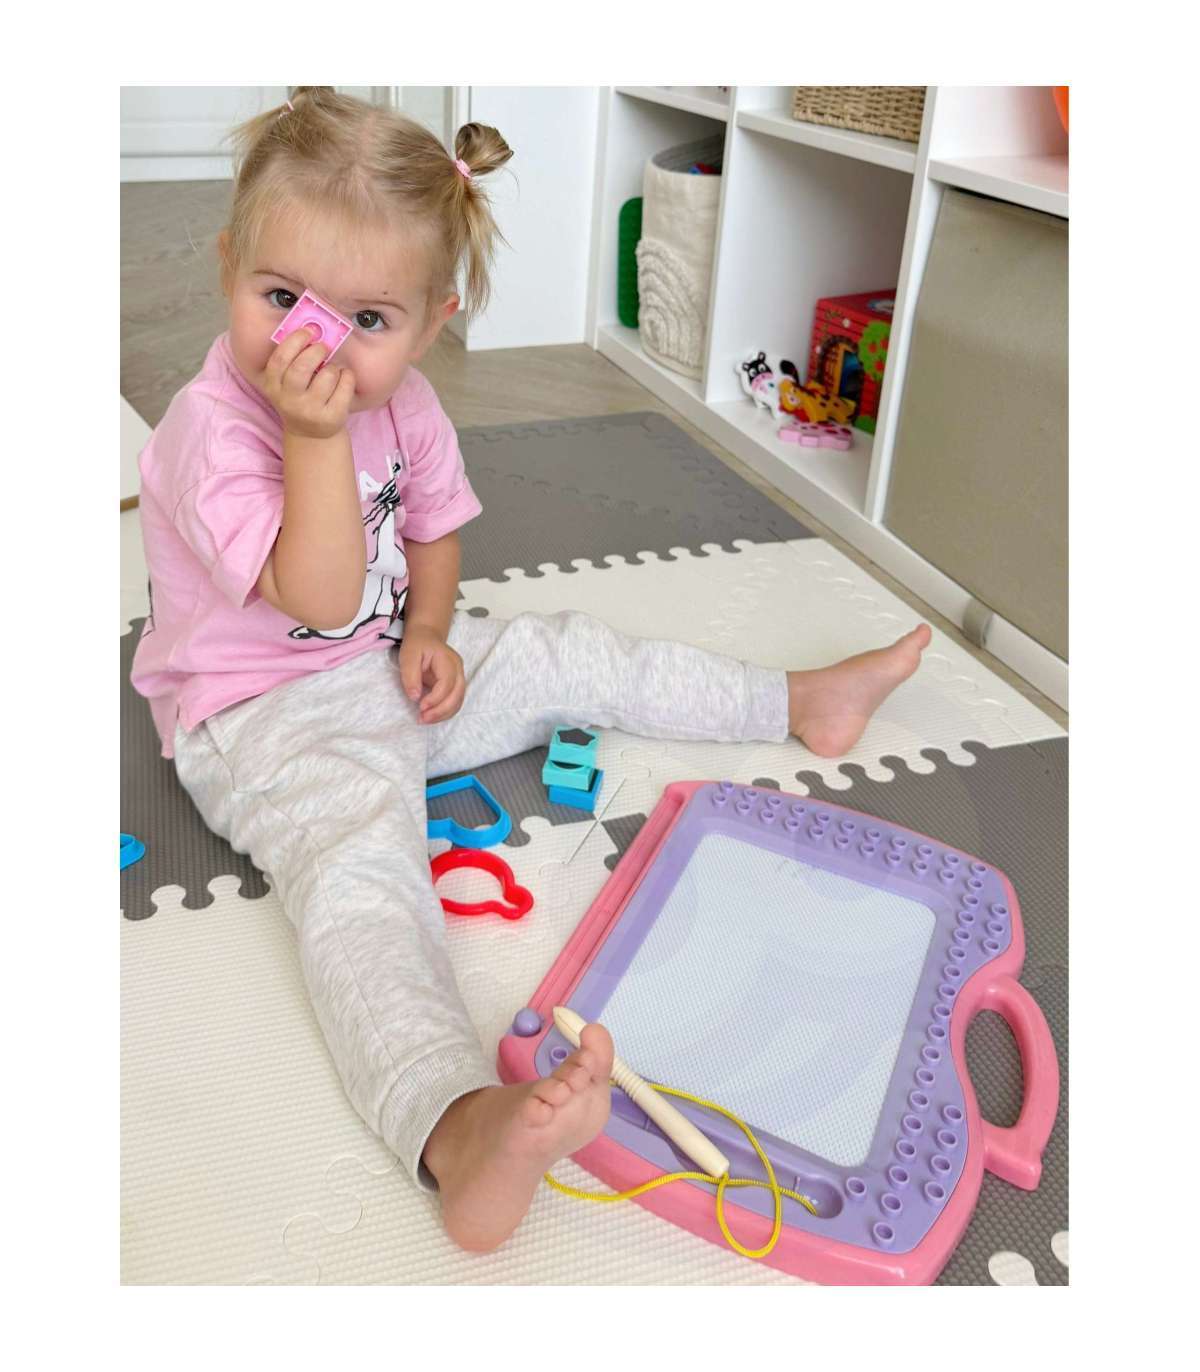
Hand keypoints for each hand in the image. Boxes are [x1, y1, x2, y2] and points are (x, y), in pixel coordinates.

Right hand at [261, 325, 355, 439]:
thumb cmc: (300, 399)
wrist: (311, 435)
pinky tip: (343, 379)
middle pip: (302, 367)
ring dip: (333, 367)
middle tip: (323, 347)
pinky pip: (345, 387)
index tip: (308, 331)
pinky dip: (347, 377)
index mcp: (273, 387)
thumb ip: (292, 362)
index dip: (295, 341)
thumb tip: (312, 331)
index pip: (280, 360)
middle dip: (316, 351)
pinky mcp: (331, 418)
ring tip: (332, 371)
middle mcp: (289, 401)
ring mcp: (310, 411)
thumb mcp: (286, 384)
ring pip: (327, 376)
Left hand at [398, 625, 465, 723]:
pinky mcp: (455, 685)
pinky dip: (444, 712)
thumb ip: (410, 675)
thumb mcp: (408, 655)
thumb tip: (415, 697)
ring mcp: (459, 678)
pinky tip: (431, 716)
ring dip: (443, 714)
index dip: (435, 698)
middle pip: (457, 695)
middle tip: (423, 719)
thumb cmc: (417, 645)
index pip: (447, 684)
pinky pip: (454, 702)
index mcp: (448, 660)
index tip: (420, 706)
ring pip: (458, 702)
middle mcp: (458, 670)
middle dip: (441, 711)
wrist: (426, 637)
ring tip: (425, 720)